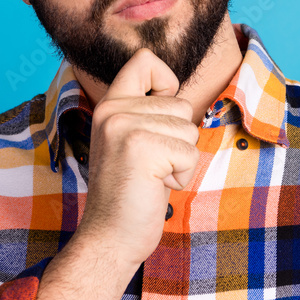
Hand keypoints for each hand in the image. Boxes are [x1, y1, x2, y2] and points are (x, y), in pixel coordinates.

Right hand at [74, 48, 200, 267]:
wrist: (110, 238)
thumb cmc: (131, 194)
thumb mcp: (132, 142)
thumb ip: (148, 115)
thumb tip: (180, 96)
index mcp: (109, 105)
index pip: (144, 61)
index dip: (166, 83)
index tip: (159, 116)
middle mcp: (113, 110)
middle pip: (181, 104)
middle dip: (178, 140)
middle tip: (150, 166)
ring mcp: (124, 126)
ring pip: (188, 129)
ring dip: (180, 159)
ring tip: (151, 177)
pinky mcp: (141, 147)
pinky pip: (189, 153)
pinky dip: (181, 176)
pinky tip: (155, 187)